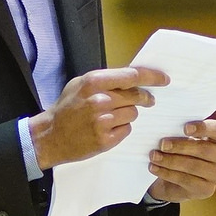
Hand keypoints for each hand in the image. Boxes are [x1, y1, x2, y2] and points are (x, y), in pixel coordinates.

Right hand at [29, 67, 168, 168]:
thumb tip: (133, 77)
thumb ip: (106, 80)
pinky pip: (127, 129)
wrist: (50, 136)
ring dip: (127, 114)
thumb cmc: (67, 108)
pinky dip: (121, 128)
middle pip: (137, 96)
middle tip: (147, 100)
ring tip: (110, 116)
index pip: (132, 76)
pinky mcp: (105, 139)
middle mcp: (100, 100)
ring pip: (133, 114)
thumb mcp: (81, 84)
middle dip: (144, 98)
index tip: (164, 79)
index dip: (152, 77)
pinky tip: (107, 128)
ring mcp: (103, 121)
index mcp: (94, 82)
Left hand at [149, 119, 215, 201]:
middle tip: (162, 144)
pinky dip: (167, 173)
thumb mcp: (184, 138)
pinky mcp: (206, 190)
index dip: (203, 128)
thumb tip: (165, 127)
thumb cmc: (183, 150)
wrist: (177, 178)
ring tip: (154, 156)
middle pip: (205, 150)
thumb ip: (181, 131)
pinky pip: (185, 180)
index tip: (185, 128)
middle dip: (181, 146)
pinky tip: (155, 168)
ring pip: (194, 166)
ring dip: (171, 161)